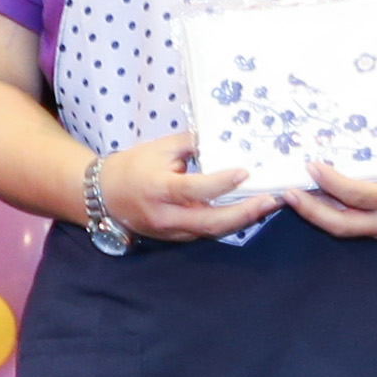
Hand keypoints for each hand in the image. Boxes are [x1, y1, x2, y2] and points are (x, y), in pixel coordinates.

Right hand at [95, 137, 256, 243]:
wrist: (105, 195)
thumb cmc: (134, 166)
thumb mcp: (161, 147)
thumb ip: (194, 143)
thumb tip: (225, 137)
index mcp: (158, 188)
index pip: (193, 189)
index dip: (220, 182)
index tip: (245, 172)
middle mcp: (165, 215)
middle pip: (210, 221)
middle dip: (244, 213)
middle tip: (271, 200)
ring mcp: (170, 231)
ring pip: (212, 231)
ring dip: (242, 219)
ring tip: (267, 205)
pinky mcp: (175, 238)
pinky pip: (205, 232)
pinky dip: (227, 222)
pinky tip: (246, 210)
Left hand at [283, 163, 376, 239]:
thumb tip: (346, 138)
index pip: (357, 195)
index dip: (331, 181)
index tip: (311, 166)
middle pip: (341, 224)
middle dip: (310, 210)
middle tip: (287, 192)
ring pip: (342, 227)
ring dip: (314, 212)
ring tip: (293, 194)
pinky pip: (350, 224)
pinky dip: (329, 211)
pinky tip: (314, 196)